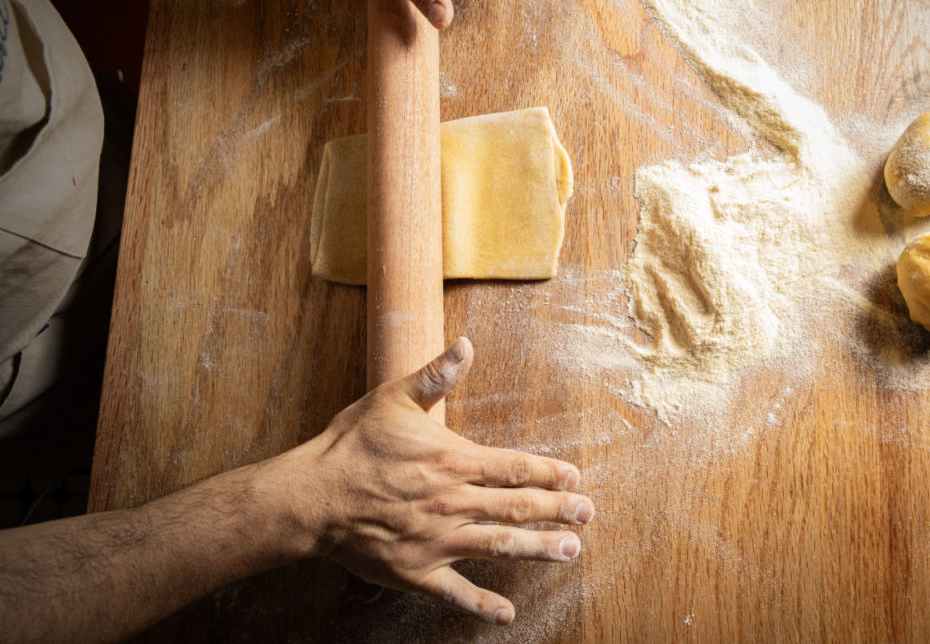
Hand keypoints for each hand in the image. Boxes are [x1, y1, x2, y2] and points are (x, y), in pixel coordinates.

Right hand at [296, 337, 592, 624]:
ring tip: (569, 551)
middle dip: (558, 510)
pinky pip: (456, 592)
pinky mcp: (416, 572)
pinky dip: (482, 606)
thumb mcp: (394, 398)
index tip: (574, 477)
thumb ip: (435, 375)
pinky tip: (507, 616)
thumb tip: (466, 343)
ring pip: (500, 547)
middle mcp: (454, 503)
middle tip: (587, 514)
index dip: (550, 472)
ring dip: (538, 549)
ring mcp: (437, 541)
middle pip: (519, 507)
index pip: (516, 467)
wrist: (310, 497)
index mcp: (454, 461)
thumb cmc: (352, 445)